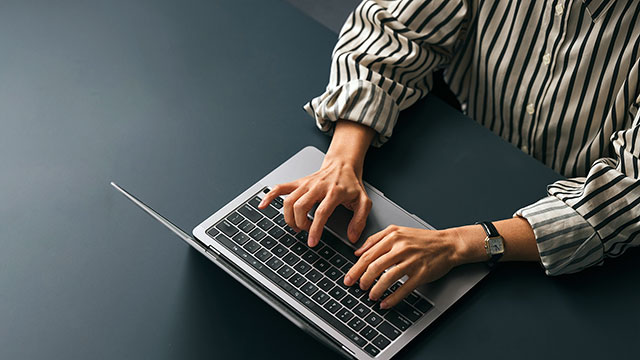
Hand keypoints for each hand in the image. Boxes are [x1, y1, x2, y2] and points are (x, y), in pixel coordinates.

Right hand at [258, 120, 375, 246]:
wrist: (343, 165)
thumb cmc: (351, 184)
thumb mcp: (364, 202)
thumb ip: (360, 221)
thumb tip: (352, 237)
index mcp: (334, 192)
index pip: (321, 212)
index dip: (315, 229)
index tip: (312, 241)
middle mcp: (317, 186)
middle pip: (301, 207)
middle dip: (300, 224)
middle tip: (306, 232)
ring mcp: (306, 184)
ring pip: (289, 201)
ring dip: (289, 217)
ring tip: (297, 225)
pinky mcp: (298, 183)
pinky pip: (280, 188)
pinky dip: (269, 196)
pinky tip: (263, 205)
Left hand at [344, 225, 465, 308]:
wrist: (448, 244)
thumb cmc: (422, 239)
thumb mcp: (397, 231)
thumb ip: (375, 239)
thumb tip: (358, 252)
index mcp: (392, 237)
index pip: (368, 255)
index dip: (356, 269)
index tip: (348, 278)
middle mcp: (401, 248)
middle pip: (375, 266)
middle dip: (363, 280)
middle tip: (358, 287)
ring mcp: (412, 261)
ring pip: (387, 278)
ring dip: (376, 289)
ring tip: (371, 296)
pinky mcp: (421, 274)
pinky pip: (404, 288)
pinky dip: (392, 298)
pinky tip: (385, 303)